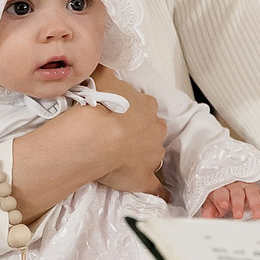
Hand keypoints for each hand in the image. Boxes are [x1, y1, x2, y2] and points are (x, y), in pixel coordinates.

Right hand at [86, 67, 167, 198]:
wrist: (97, 135)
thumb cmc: (100, 103)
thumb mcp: (101, 76)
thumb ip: (104, 70)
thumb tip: (101, 63)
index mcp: (146, 106)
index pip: (144, 106)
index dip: (132, 111)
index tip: (120, 114)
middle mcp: (154, 129)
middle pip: (151, 130)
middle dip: (139, 133)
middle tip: (118, 136)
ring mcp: (152, 155)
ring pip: (152, 154)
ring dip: (141, 155)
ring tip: (120, 159)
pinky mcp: (145, 178)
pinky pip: (157, 187)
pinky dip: (160, 192)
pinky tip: (161, 196)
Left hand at [196, 181, 259, 220]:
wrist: (229, 186)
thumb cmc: (221, 196)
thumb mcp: (211, 203)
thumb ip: (209, 210)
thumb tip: (206, 217)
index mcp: (223, 189)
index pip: (222, 192)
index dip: (223, 198)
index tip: (224, 205)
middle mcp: (236, 186)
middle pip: (237, 193)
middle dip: (238, 204)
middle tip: (238, 215)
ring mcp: (248, 188)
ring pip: (253, 193)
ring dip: (255, 204)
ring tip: (257, 215)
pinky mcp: (259, 192)